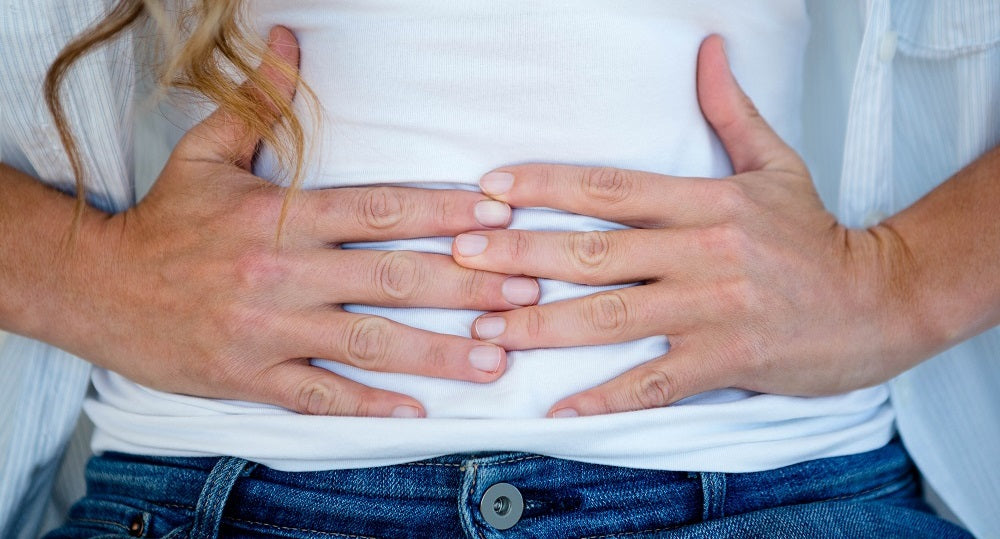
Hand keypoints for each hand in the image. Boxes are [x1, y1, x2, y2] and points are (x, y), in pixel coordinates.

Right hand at [68, 27, 535, 417]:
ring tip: (498, 358)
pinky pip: (319, 396)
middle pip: (392, 278)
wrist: (97, 288)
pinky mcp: (251, 377)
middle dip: (467, 285)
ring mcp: (269, 330)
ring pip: (368, 342)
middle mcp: (283, 272)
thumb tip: (289, 40)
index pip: (380, 210)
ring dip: (439, 351)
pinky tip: (418, 411)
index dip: (445, 213)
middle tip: (526, 291)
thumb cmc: (164, 221)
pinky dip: (369, 404)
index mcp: (282, 215)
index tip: (499, 219)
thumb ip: (260, 103)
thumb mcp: (208, 152)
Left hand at [452, 35, 920, 416]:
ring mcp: (711, 308)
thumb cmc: (816, 235)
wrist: (881, 300)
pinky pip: (654, 382)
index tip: (491, 188)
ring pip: (611, 316)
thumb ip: (730, 111)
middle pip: (594, 251)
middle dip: (521, 254)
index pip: (609, 186)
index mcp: (705, 201)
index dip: (546, 185)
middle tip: (462, 255)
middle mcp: (701, 251)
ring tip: (484, 328)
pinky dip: (605, 396)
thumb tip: (707, 49)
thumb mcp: (776, 164)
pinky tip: (558, 406)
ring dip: (541, 325)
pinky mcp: (725, 359)